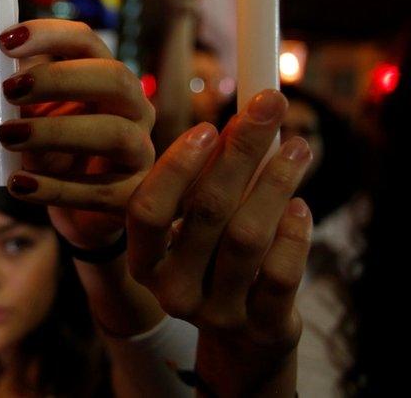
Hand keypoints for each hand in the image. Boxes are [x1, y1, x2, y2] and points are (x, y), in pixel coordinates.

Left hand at [0, 19, 155, 248]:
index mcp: (105, 79)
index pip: (87, 42)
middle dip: (58, 79)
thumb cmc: (52, 155)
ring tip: (7, 137)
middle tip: (9, 91)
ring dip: (55, 131)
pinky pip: (100, 191)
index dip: (48, 34)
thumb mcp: (21, 123)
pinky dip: (54, 187)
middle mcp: (133, 109)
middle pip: (114, 77)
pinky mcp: (133, 196)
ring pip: (113, 133)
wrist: (79, 214)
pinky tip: (18, 184)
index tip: (4, 41)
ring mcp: (140, 152)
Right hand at [127, 90, 312, 395]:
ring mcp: (216, 312)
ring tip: (297, 147)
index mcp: (144, 261)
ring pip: (246, 237)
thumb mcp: (195, 229)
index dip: (177, 166)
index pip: (146, 210)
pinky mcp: (261, 326)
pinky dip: (293, 233)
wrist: (241, 340)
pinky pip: (281, 273)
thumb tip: (245, 115)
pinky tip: (301, 206)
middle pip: (206, 211)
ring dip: (276, 182)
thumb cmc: (214, 262)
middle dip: (242, 150)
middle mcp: (172, 290)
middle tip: (269, 106)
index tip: (209, 126)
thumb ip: (206, 182)